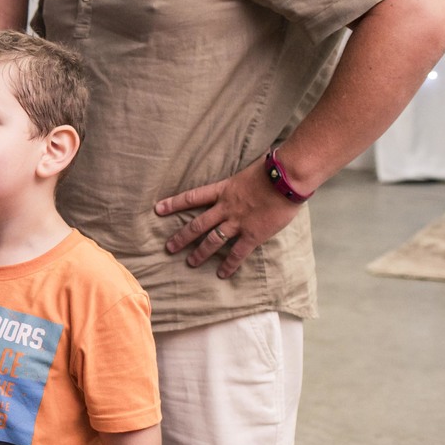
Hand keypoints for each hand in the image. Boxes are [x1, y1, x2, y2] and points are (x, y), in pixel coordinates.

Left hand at [159, 155, 302, 278]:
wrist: (286, 179)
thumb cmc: (271, 171)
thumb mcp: (246, 172)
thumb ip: (238, 182)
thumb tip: (239, 181)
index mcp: (223, 190)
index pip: (192, 197)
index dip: (173, 203)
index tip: (158, 209)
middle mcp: (225, 207)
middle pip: (197, 224)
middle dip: (182, 237)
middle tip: (169, 247)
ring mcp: (238, 222)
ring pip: (213, 240)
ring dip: (200, 253)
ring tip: (190, 263)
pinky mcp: (253, 234)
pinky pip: (238, 253)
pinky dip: (229, 264)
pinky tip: (222, 274)